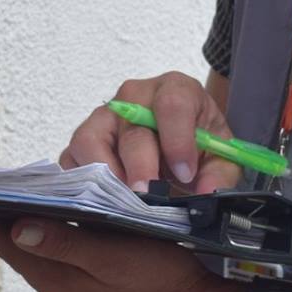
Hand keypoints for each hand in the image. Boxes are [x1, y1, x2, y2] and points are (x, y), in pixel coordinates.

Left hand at [0, 211, 244, 291]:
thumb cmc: (166, 278)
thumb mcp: (116, 256)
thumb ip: (66, 245)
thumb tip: (16, 230)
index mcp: (62, 282)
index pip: (10, 245)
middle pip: (21, 254)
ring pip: (42, 263)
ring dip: (25, 238)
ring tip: (7, 211)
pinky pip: (63, 272)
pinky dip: (52, 251)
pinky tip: (54, 236)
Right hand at [59, 71, 244, 194]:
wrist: (179, 141)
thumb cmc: (198, 143)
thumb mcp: (220, 156)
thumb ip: (219, 174)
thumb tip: (206, 194)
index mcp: (175, 90)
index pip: (172, 104)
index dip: (177, 140)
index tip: (184, 173)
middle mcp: (134, 97)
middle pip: (131, 127)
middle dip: (139, 165)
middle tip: (148, 195)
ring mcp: (103, 116)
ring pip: (90, 138)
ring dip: (106, 173)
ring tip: (125, 200)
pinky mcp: (83, 140)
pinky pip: (71, 158)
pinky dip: (83, 183)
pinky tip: (105, 201)